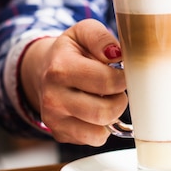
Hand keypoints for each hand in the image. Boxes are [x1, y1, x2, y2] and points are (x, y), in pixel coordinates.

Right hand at [20, 19, 127, 145]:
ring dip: (112, 114)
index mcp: (60, 68)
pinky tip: (97, 111)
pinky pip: (94, 139)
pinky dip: (102, 128)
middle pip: (104, 111)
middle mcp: (52, 97)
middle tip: (117, 87)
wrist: (45, 67)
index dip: (124, 77)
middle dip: (120, 98)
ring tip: (107, 98)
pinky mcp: (59, 134)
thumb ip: (101, 37)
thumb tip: (116, 54)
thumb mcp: (84, 31)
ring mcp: (54, 120)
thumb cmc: (73, 50)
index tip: (124, 72)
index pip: (106, 81)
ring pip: (100, 130)